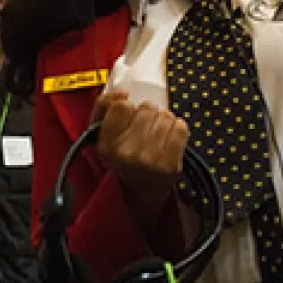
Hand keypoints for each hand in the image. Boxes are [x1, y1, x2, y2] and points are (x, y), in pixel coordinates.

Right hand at [92, 92, 187, 213]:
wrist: (140, 190)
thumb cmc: (121, 155)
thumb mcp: (102, 132)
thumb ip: (104, 106)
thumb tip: (123, 92)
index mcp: (106, 144)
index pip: (123, 105)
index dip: (128, 107)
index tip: (128, 117)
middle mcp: (127, 153)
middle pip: (147, 108)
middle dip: (148, 114)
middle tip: (145, 127)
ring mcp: (152, 160)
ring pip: (165, 116)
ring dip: (163, 121)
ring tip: (157, 133)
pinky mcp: (172, 165)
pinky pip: (181, 128)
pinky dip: (177, 129)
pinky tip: (169, 138)